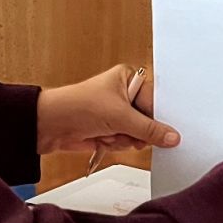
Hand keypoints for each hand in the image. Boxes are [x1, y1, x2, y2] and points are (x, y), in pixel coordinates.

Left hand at [37, 64, 181, 155]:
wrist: (51, 126)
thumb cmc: (78, 106)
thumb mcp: (121, 117)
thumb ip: (150, 130)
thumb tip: (171, 137)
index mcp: (128, 78)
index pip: (156, 100)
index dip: (159, 117)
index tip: (165, 131)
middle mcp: (124, 94)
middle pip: (148, 120)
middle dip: (136, 131)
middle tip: (127, 130)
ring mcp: (116, 113)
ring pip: (137, 135)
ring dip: (123, 138)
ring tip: (108, 131)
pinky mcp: (109, 129)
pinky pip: (125, 142)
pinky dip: (115, 144)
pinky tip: (102, 138)